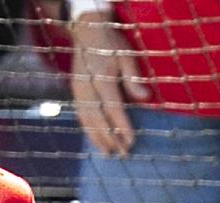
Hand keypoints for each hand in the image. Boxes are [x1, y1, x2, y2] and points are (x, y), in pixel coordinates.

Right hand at [69, 11, 149, 156]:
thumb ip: (134, 77)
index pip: (113, 108)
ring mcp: (79, 89)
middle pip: (98, 118)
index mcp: (101, 78)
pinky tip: (95, 139)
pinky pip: (80, 114)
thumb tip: (144, 97)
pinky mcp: (75, 91)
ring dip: (97, 138)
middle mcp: (87, 87)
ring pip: (86, 119)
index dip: (122, 126)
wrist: (87, 31)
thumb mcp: (127, 56)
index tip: (131, 141)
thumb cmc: (111, 44)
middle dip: (110, 138)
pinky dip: (88, 129)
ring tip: (107, 154)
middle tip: (122, 154)